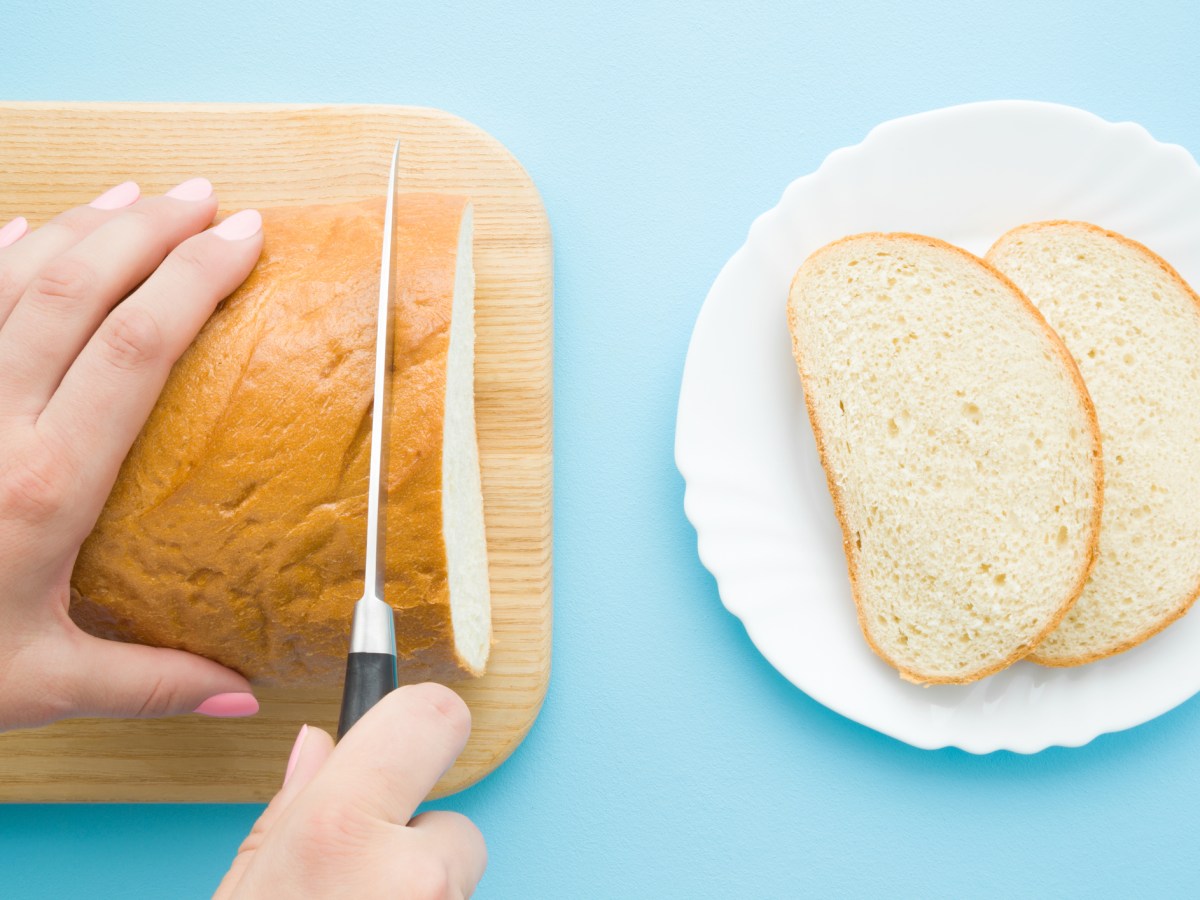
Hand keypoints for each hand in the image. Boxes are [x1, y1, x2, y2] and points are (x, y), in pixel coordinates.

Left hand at [0, 179, 263, 729]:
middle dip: (152, 229)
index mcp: (44, 485)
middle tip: (207, 197)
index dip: (196, 279)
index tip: (246, 239)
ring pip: (14, 273)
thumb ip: (152, 683)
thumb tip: (246, 695)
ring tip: (140, 196)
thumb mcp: (38, 685)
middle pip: (80, 286)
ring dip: (83, 223)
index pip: (137, 348)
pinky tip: (29, 227)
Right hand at [216, 683, 486, 898]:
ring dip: (419, 887)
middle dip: (413, 836)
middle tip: (358, 872)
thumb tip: (319, 744)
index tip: (412, 724)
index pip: (428, 716)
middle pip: (449, 817)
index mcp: (338, 830)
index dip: (422, 716)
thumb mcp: (246, 886)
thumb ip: (289, 809)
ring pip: (455, 874)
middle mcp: (410, 873)